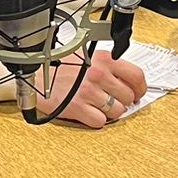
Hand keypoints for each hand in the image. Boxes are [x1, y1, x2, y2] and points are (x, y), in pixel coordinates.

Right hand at [33, 50, 147, 128]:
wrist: (36, 76)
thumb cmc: (61, 66)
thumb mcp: (89, 57)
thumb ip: (110, 66)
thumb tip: (130, 82)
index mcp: (104, 59)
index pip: (136, 76)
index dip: (140, 89)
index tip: (138, 94)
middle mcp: (98, 74)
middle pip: (128, 97)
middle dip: (123, 102)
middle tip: (114, 100)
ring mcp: (88, 91)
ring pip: (117, 111)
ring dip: (110, 112)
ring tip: (98, 105)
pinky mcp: (77, 107)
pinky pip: (100, 121)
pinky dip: (96, 120)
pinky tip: (88, 111)